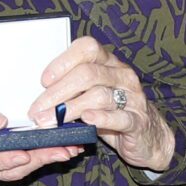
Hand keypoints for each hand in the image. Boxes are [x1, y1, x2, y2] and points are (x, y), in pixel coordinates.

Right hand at [0, 90, 84, 182]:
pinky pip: (15, 160)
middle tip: (63, 152)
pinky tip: (53, 147)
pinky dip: (35, 153)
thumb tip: (0, 120)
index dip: (3, 162)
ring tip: (67, 150)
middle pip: (7, 170)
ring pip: (16, 168)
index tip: (23, 155)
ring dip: (42, 159)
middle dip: (37, 161)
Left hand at [28, 36, 174, 171]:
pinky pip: (120, 117)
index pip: (88, 48)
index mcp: (110, 62)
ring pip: (99, 96)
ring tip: (51, 121)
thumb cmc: (112, 111)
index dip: (64, 61)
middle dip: (58, 92)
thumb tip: (38, 91)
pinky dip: (101, 118)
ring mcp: (133, 97)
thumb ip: (73, 87)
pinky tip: (86, 120)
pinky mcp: (138, 121)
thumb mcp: (93, 93)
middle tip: (37, 109)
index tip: (43, 80)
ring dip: (70, 109)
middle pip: (87, 74)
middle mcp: (122, 75)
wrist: (148, 136)